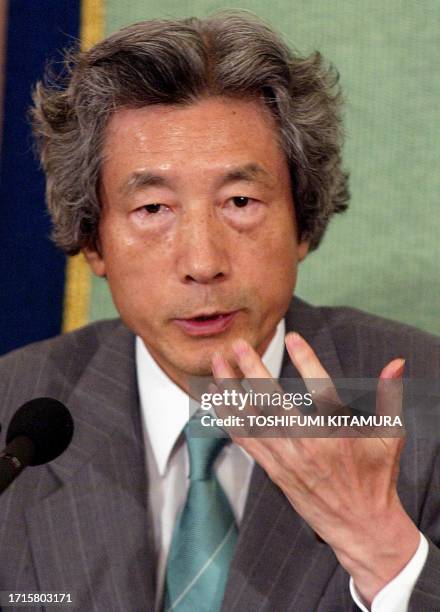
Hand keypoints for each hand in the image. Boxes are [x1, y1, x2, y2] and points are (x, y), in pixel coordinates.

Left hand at [210, 332, 419, 605]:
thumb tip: (396, 362)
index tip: (292, 337)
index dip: (306, 359)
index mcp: (338, 432)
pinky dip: (228, 417)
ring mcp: (287, 458)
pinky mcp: (274, 469)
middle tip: (240, 344)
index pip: (320, 388)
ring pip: (252, 419)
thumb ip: (389, 396)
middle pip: (274, 401)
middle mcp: (308, 443)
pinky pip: (245, 440)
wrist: (359, 525)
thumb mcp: (390, 436)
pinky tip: (216, 398)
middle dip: (253, 370)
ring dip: (232, 390)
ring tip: (217, 365)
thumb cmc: (377, 477)